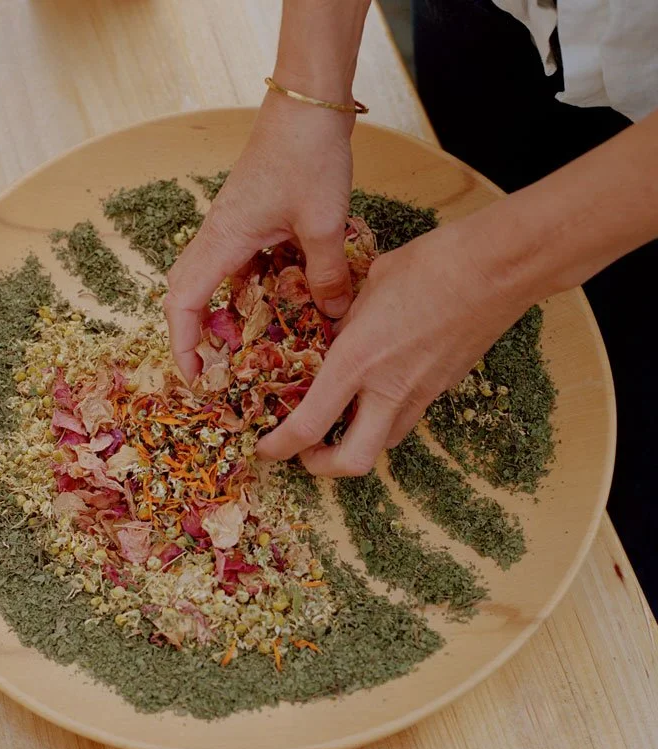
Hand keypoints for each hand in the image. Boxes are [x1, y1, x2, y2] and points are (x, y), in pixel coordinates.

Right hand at [165, 90, 355, 381]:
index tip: (195, 376)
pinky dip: (250, 289)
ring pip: (213, 279)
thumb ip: (326, 275)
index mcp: (223, 240)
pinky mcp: (250, 218)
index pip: (183, 302)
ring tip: (246, 346)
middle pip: (186, 293)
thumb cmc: (309, 156)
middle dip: (194, 334)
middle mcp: (218, 235)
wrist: (309, 103)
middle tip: (215, 368)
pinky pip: (240, 263)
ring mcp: (232, 226)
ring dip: (223, 312)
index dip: (183, 343)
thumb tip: (334, 316)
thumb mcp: (324, 225)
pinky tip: (278, 302)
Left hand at [256, 222, 531, 475]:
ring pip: (383, 444)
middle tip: (307, 453)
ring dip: (356, 443)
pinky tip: (378, 393)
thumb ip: (345, 320)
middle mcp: (388, 389)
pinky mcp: (443, 389)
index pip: (309, 425)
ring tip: (340, 423)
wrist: (497, 269)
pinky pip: (407, 419)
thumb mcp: (368, 287)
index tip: (266, 448)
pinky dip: (384, 419)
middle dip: (322, 467)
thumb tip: (334, 335)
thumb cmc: (429, 265)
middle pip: (353, 463)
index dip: (280, 446)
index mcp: (357, 361)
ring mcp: (421, 394)